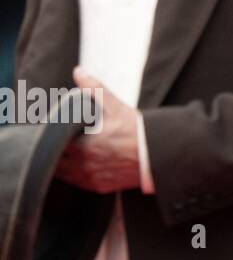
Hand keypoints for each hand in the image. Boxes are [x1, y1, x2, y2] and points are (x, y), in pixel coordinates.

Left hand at [54, 67, 141, 193]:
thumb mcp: (116, 106)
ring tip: (70, 153)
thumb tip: (79, 72)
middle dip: (55, 151)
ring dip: (63, 164)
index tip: (51, 130)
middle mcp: (81, 165)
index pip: (51, 143)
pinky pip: (78, 183)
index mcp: (81, 145)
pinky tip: (84, 165)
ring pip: (63, 174)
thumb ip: (94, 89)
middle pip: (54, 161)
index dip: (49, 136)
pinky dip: (77, 175)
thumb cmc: (137, 132)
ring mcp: (89, 179)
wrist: (157, 156)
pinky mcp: (98, 187)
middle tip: (61, 140)